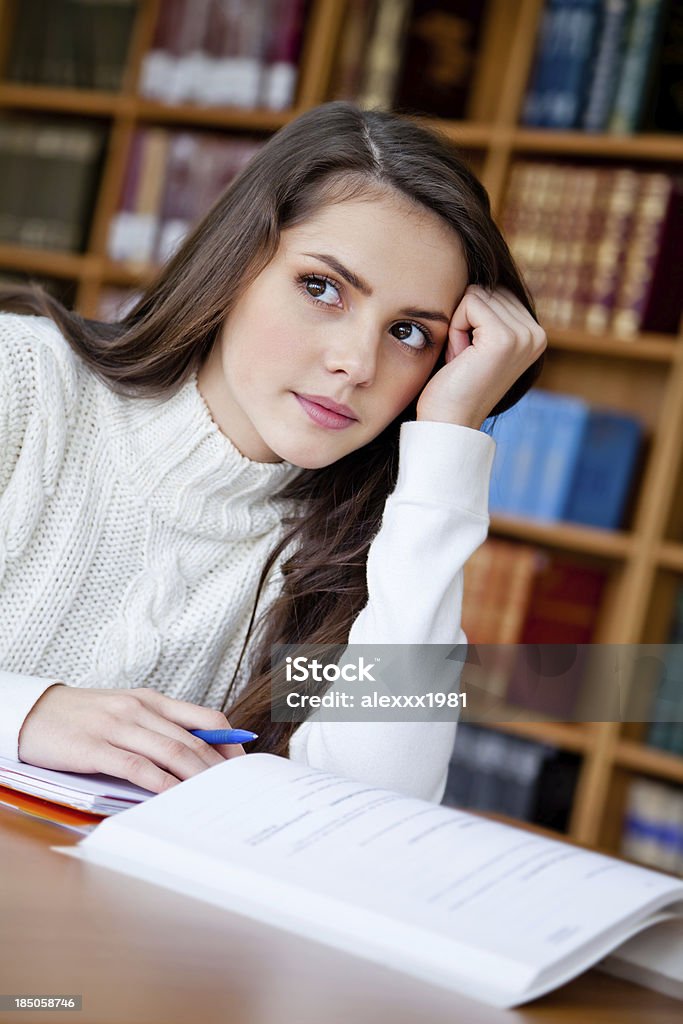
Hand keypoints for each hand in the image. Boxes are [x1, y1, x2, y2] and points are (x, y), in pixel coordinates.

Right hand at [18, 684, 244, 792]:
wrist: (34, 712)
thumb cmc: (83, 717)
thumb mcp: (126, 712)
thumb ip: (158, 728)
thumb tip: (196, 754)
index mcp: (152, 700)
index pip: (206, 719)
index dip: (230, 743)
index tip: (243, 765)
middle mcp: (139, 709)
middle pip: (192, 740)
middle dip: (219, 768)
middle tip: (236, 790)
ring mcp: (118, 727)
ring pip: (171, 751)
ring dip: (197, 776)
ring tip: (215, 797)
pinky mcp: (95, 747)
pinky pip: (136, 766)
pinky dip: (160, 782)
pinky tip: (173, 796)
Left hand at [417, 285, 546, 429]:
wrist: (449, 422)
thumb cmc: (454, 384)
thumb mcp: (478, 342)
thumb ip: (489, 313)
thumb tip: (480, 271)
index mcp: (534, 333)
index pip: (495, 291)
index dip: (471, 319)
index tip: (471, 356)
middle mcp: (537, 333)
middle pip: (486, 290)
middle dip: (464, 321)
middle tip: (465, 360)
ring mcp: (524, 335)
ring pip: (476, 295)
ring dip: (458, 326)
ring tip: (463, 360)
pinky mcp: (505, 338)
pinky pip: (468, 303)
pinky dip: (454, 329)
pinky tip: (459, 358)